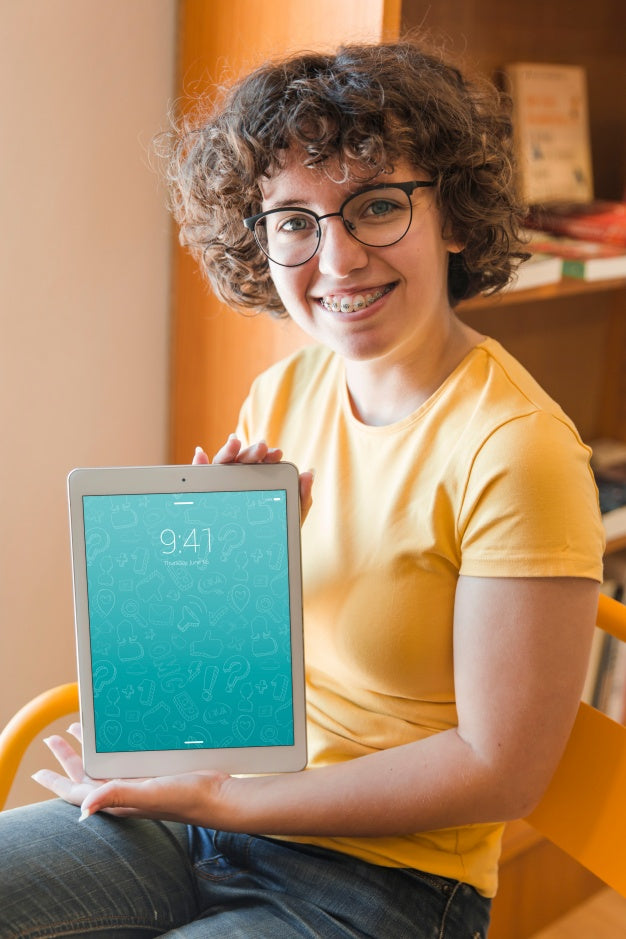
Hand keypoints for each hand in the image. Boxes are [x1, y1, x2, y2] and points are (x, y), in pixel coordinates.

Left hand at [32, 724, 232, 825]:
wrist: (219, 795)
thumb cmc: (187, 798)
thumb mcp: (150, 794)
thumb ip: (117, 796)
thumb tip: (82, 809)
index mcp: (118, 799)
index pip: (77, 792)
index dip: (55, 783)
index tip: (37, 772)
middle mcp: (126, 792)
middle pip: (87, 776)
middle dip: (68, 759)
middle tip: (54, 739)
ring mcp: (140, 783)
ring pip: (105, 766)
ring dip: (88, 751)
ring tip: (78, 732)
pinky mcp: (155, 773)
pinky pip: (125, 761)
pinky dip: (114, 749)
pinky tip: (117, 740)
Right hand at [193, 436, 313, 522]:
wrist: (256, 561)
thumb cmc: (273, 534)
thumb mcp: (291, 516)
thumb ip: (302, 497)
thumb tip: (310, 473)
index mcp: (258, 481)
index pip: (261, 464)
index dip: (268, 455)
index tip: (278, 453)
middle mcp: (238, 480)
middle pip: (242, 461)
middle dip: (251, 451)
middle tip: (262, 447)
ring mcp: (220, 487)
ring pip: (222, 465)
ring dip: (228, 451)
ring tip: (234, 442)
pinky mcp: (204, 496)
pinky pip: (200, 479)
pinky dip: (198, 464)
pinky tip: (200, 455)